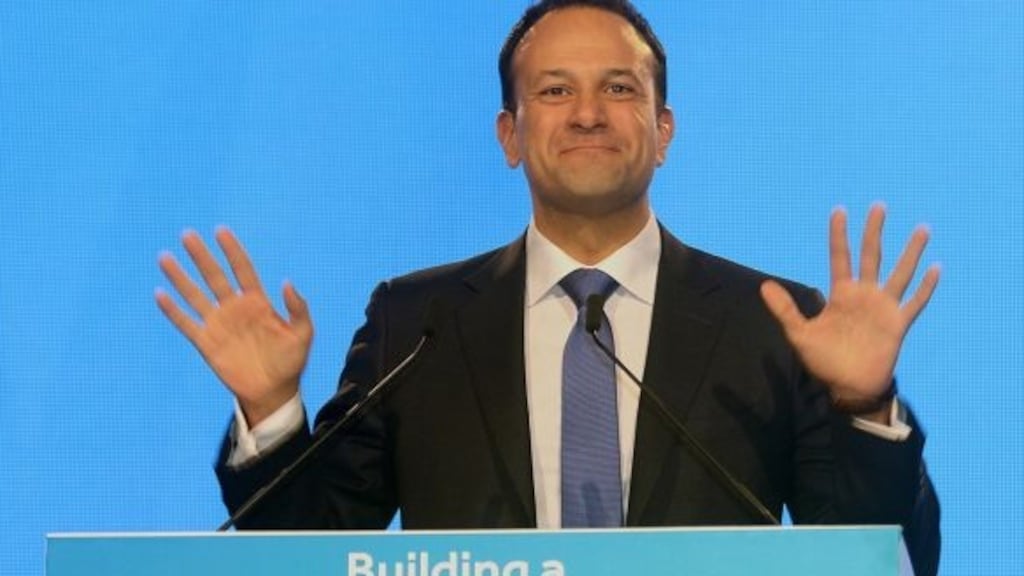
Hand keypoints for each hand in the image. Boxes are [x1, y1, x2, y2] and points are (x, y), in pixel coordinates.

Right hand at [156, 227, 313, 425]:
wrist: (273, 391)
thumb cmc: (290, 361)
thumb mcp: (303, 334)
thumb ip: (298, 308)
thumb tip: (287, 282)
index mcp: (258, 302)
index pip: (243, 269)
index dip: (232, 250)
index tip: (221, 231)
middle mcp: (235, 308)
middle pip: (214, 276)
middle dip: (201, 256)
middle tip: (187, 234)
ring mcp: (218, 324)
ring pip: (195, 295)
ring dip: (180, 277)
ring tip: (164, 257)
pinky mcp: (206, 343)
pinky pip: (186, 323)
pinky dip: (172, 310)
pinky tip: (160, 294)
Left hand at [760, 204, 939, 419]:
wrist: (848, 387)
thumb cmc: (824, 361)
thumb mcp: (800, 334)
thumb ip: (785, 309)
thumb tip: (764, 286)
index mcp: (841, 295)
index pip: (840, 258)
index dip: (839, 236)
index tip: (839, 211)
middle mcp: (864, 295)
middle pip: (871, 256)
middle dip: (873, 232)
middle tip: (878, 206)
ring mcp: (883, 308)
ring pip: (900, 273)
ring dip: (911, 252)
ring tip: (922, 228)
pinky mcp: (898, 324)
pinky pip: (915, 302)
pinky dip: (926, 287)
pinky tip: (936, 268)